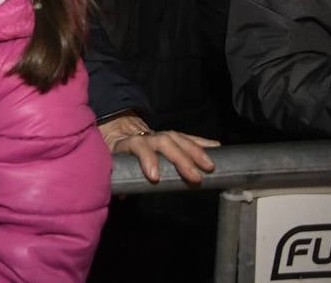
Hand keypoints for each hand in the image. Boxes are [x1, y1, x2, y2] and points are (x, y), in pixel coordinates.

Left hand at [99, 116, 218, 184]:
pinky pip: (187, 137)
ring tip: (209, 165)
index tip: (155, 177)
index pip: (138, 146)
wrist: (118, 137)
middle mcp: (146, 136)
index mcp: (129, 143)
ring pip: (177, 138)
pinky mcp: (171, 137)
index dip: (147, 159)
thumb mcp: (113, 168)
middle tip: (194, 177)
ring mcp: (159, 135)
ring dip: (195, 151)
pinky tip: (216, 147)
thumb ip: (118, 180)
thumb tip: (123, 194)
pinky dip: (202, 142)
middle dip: (180, 159)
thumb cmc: (119, 159)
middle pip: (164, 142)